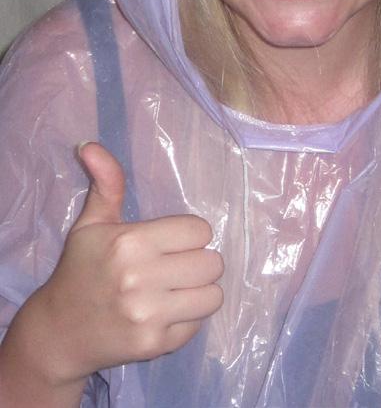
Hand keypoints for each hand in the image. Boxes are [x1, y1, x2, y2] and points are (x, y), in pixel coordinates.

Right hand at [29, 142, 223, 383]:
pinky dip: (188, 317)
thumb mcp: (91, 223)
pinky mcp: (155, 345)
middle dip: (199, 261)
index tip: (174, 241)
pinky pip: (198, 324)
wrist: (59, 331)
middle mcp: (140, 279)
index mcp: (129, 242)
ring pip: (213, 295)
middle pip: (211, 262)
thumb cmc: (80, 269)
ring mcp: (148, 315)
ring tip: (179, 287)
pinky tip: (167, 311)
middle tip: (178, 265)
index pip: (199, 231)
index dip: (191, 234)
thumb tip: (90, 144)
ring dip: (201, 290)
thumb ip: (105, 182)